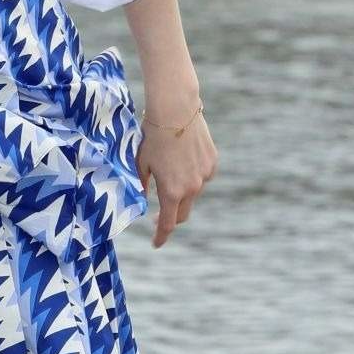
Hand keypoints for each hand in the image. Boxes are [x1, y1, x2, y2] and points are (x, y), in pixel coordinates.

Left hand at [136, 107, 217, 246]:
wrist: (176, 110)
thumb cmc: (152, 136)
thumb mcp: (141, 163)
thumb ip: (142, 186)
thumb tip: (143, 202)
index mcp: (171, 191)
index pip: (168, 223)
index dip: (161, 236)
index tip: (156, 243)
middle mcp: (192, 188)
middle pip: (182, 214)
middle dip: (171, 218)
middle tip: (158, 216)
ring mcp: (205, 175)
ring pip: (192, 194)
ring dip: (181, 193)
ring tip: (168, 171)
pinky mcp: (212, 163)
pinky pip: (201, 177)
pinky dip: (191, 177)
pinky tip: (182, 159)